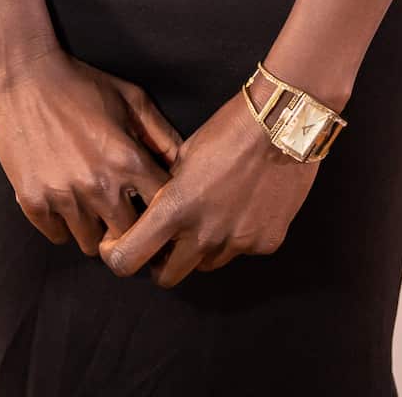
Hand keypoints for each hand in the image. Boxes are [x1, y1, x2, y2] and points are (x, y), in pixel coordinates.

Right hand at [0, 46, 184, 256]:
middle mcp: (99, 185)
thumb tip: (183, 167)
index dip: (160, 211)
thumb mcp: (129, 98)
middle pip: (127, 237)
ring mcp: (64, 196)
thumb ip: (161, 134)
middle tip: (118, 211)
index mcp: (127, 160)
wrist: (22, 76)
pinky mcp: (33, 202)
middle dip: (126, 226)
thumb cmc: (79, 83)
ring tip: (88, 203)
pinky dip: (61, 224)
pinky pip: (58, 236)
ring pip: (91, 244)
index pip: (160, 210)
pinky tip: (62, 198)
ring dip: (93, 228)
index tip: (152, 207)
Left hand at [98, 89, 320, 287]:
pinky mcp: (266, 243)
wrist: (283, 123)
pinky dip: (237, 236)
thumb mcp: (185, 154)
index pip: (128, 258)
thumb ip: (169, 190)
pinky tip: (245, 206)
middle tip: (167, 241)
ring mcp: (237, 243)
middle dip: (161, 263)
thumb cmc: (229, 129)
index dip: (118, 256)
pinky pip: (241, 251)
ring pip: (206, 265)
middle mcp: (204, 235)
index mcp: (175, 209)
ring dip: (201, 249)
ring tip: (212, 213)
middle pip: (168, 277)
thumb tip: (158, 209)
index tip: (120, 245)